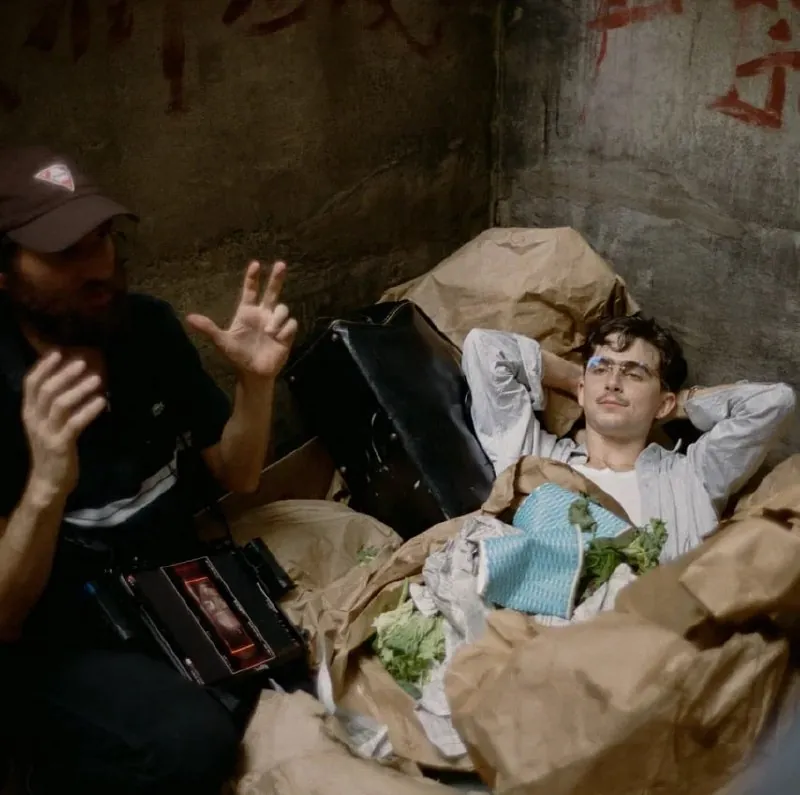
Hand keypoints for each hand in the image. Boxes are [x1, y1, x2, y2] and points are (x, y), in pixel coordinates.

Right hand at [22, 352, 105, 497]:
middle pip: (46, 390)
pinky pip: (74, 424)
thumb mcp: (48, 423)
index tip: (58, 352)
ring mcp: (46, 433)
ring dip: (79, 389)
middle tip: (82, 362)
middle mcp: (34, 420)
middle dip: (64, 374)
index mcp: (29, 412)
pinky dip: (89, 410)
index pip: (30, 384)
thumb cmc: (53, 447)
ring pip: (59, 405)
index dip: (43, 366)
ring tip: (97, 379)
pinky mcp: (60, 445)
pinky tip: (102, 402)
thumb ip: (54, 404)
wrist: (49, 481)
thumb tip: (72, 378)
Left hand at [187, 261, 297, 380]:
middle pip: (272, 291)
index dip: (252, 277)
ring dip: (277, 318)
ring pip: (283, 308)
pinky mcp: (286, 333)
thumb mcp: (222, 342)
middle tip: (280, 264)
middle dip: (276, 277)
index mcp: (247, 312)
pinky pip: (291, 323)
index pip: (250, 290)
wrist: (254, 374)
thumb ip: (208, 328)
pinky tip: (277, 339)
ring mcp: (275, 323)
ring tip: (269, 332)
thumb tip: (189, 318)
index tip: (255, 264)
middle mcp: (263, 314)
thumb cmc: (237, 356)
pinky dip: (284, 330)